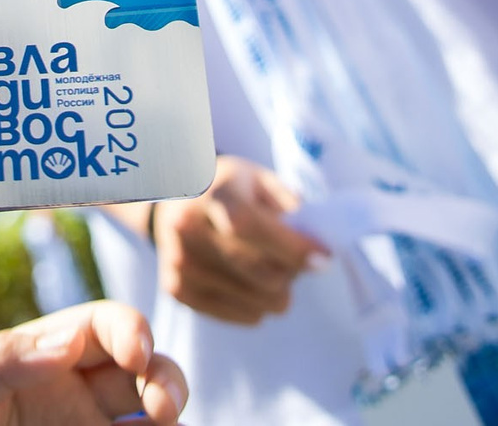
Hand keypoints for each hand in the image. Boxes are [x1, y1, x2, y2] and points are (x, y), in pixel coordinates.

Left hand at [0, 301, 187, 425]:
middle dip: (166, 375)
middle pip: (140, 369)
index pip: (101, 325)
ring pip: (147, 415)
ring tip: (165, 423)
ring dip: (170, 411)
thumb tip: (69, 338)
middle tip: (164, 406)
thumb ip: (0, 361)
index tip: (137, 356)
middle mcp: (68, 392)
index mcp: (37, 357)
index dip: (131, 329)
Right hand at [152, 155, 327, 324]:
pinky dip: (259, 305)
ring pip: (257, 300)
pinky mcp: (177, 289)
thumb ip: (290, 209)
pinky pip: (244, 315)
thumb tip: (317, 251)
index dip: (290, 248)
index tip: (322, 259)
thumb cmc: (230, 190)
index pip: (248, 225)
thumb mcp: (260, 181)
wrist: (174, 199)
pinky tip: (250, 283)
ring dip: (278, 291)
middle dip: (291, 274)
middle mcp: (188, 226)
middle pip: (256, 271)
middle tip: (297, 262)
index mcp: (212, 192)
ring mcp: (180, 261)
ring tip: (270, 269)